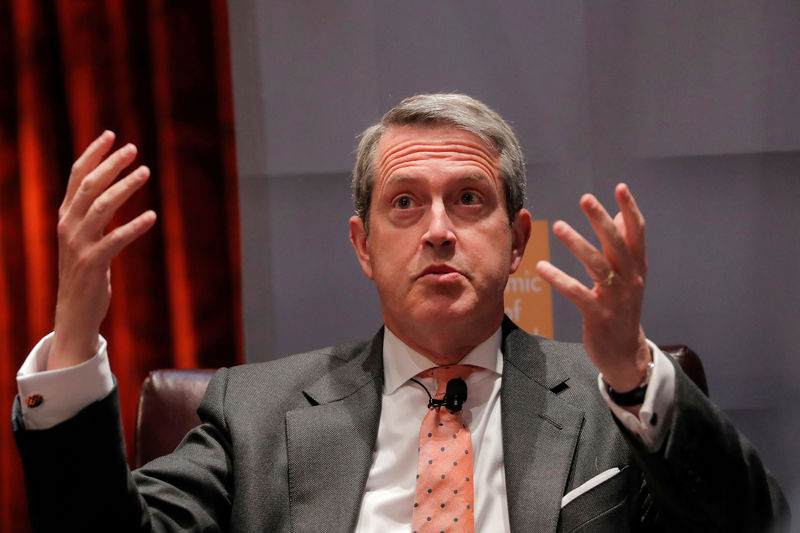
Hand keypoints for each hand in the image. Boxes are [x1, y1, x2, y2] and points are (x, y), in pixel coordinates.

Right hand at [48, 131, 155, 369]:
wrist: (74, 310)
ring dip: (125, 187)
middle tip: (134, 149)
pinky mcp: (93, 263)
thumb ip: (88, 212)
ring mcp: (79, 245)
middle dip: (111, 165)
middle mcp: (68, 225)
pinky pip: (115, 240)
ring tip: (146, 172)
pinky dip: (134, 227)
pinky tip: (152, 216)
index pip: (75, 176)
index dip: (93, 154)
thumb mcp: (81, 236)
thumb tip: (105, 184)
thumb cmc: (84, 270)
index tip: (111, 135)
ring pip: (101, 207)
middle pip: (88, 186)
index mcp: (65, 215)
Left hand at [536, 183, 650, 392]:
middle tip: (586, 198)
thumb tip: (620, 217)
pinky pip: (577, 293)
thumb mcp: (629, 277)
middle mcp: (631, 279)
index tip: (620, 187)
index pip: (637, 233)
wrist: (626, 353)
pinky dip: (559, 279)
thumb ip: (625, 249)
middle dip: (601, 219)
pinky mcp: (599, 314)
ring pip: (597, 265)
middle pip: (616, 244)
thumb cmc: (622, 308)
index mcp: (637, 267)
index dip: (630, 209)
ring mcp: (616, 297)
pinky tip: (541, 266)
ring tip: (558, 226)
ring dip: (577, 244)